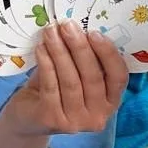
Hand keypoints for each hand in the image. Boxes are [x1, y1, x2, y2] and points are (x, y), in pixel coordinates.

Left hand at [0, 20, 128, 136]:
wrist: (28, 118)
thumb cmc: (58, 90)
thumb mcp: (77, 75)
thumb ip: (84, 59)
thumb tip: (80, 27)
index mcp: (111, 101)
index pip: (119, 77)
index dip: (109, 54)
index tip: (94, 33)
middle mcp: (98, 116)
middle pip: (92, 77)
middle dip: (79, 47)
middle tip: (67, 25)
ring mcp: (76, 122)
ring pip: (70, 80)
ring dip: (60, 52)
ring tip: (51, 32)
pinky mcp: (52, 120)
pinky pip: (51, 86)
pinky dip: (46, 64)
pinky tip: (41, 48)